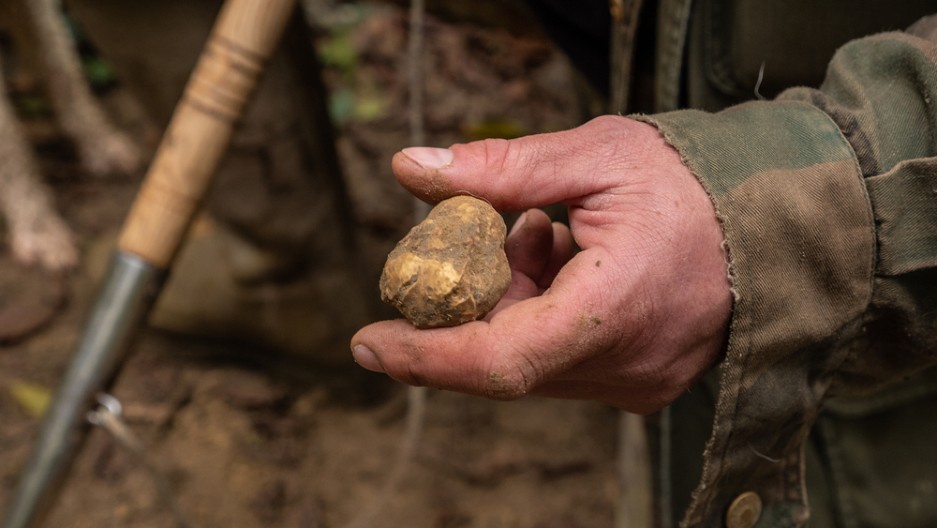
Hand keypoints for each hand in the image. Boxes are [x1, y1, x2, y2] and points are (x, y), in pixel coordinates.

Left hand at [351, 116, 731, 412]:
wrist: (776, 221)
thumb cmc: (691, 184)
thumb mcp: (594, 157)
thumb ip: (499, 170)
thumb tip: (409, 167)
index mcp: (615, 309)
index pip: (501, 360)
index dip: (427, 357)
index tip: (369, 342)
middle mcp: (625, 364)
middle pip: (507, 355)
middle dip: (470, 303)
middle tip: (472, 241)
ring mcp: (636, 382)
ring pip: (531, 358)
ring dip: (511, 301)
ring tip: (541, 235)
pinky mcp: (641, 383)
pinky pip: (562, 361)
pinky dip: (541, 313)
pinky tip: (562, 258)